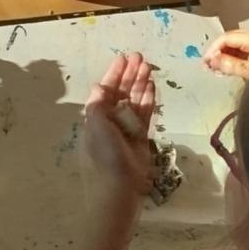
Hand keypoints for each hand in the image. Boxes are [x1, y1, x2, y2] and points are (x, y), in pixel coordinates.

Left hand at [82, 52, 154, 195]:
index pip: (105, 90)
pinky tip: (152, 86)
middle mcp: (110, 121)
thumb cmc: (104, 159)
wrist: (117, 193)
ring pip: (135, 101)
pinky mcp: (141, 139)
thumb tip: (100, 86)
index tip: (123, 58)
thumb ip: (98, 105)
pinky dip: (149, 99)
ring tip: (149, 66)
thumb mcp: (95, 128)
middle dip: (130, 74)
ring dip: (141, 83)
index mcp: (96, 118)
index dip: (114, 74)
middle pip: (121, 93)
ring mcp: (127, 130)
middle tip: (141, 56)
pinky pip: (145, 115)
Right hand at [202, 29, 248, 78]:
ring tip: (216, 71)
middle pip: (231, 41)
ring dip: (225, 58)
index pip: (227, 37)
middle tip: (208, 67)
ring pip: (236, 47)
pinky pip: (243, 53)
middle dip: (218, 53)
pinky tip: (227, 70)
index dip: (214, 48)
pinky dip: (233, 60)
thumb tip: (212, 60)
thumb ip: (230, 65)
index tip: (205, 61)